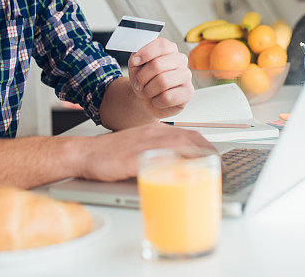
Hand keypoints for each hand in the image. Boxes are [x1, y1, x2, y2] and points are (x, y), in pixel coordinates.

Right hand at [80, 122, 215, 181]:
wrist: (85, 153)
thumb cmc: (110, 154)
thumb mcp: (137, 147)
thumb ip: (156, 152)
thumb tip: (175, 166)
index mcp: (155, 131)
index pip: (188, 133)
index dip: (205, 144)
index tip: (215, 156)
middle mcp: (154, 134)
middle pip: (191, 138)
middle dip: (208, 151)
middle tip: (219, 165)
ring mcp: (147, 144)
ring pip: (182, 146)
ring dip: (200, 157)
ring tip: (211, 170)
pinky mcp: (138, 157)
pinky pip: (164, 159)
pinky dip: (180, 165)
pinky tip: (188, 174)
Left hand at [128, 38, 193, 118]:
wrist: (146, 99)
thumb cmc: (144, 79)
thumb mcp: (135, 66)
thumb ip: (136, 58)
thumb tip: (137, 58)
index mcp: (169, 49)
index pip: (161, 45)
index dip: (146, 53)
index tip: (135, 62)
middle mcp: (180, 59)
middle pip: (158, 64)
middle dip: (142, 77)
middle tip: (139, 83)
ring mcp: (186, 75)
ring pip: (162, 81)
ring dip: (149, 90)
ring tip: (148, 92)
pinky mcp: (188, 92)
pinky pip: (168, 97)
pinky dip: (157, 101)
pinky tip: (158, 100)